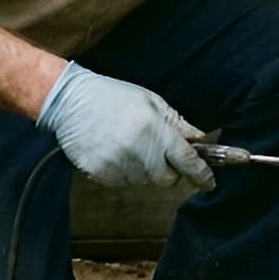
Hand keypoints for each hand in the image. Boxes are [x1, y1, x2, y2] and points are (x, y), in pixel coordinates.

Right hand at [36, 61, 214, 190]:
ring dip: (143, 170)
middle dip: (167, 170)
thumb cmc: (112, 96)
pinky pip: (122, 183)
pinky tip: (112, 151)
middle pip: (167, 179)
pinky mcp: (100, 173)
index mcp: (154, 128)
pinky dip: (123, 172)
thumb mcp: (150, 100)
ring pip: (144, 182)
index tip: (209, 182)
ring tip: (127, 146)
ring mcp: (118, 163)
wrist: (69, 100)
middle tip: (154, 152)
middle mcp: (138, 148)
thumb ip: (177, 123)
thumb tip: (200, 140)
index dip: (202, 175)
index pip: (188, 161)